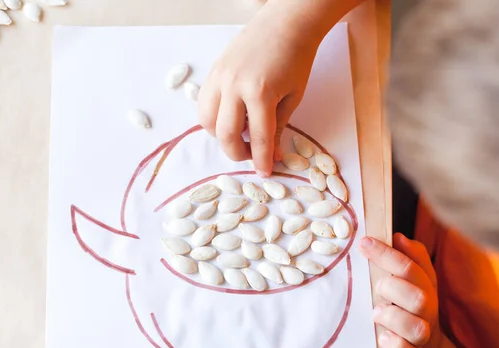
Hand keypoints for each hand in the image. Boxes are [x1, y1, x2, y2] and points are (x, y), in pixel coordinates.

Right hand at [198, 3, 321, 176]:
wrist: (285, 24)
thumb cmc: (296, 58)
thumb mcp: (292, 97)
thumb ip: (278, 127)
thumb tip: (271, 155)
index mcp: (260, 93)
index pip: (258, 137)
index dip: (261, 160)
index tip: (264, 172)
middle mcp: (234, 86)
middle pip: (226, 134)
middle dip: (237, 153)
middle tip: (250, 156)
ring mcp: (220, 77)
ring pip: (207, 121)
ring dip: (221, 136)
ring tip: (239, 134)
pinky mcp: (213, 72)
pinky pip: (203, 104)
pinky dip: (213, 117)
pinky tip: (230, 117)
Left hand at [360, 233, 443, 347]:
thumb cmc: (406, 305)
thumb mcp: (410, 279)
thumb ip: (407, 257)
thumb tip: (398, 236)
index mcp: (424, 286)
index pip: (410, 266)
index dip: (386, 253)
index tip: (364, 243)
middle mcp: (426, 310)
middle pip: (418, 297)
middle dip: (394, 288)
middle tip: (378, 287)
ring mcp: (420, 335)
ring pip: (415, 328)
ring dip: (393, 318)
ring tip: (376, 313)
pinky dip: (396, 347)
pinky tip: (382, 338)